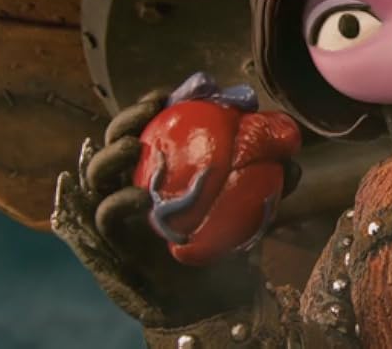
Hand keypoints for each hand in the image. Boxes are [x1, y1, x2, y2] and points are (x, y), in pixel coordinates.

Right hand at [52, 77, 301, 326]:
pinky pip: (106, 216)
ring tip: (132, 143)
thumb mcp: (251, 206)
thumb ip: (268, 182)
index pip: (147, 127)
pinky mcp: (112, 241)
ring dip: (110, 153)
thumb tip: (294, 159)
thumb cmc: (226, 244)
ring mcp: (119, 211)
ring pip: (97, 173)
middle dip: (126, 119)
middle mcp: (133, 183)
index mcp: (160, 167)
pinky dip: (117, 202)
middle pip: (115, 140)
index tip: (168, 93)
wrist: (213, 297)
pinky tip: (136, 196)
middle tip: (149, 108)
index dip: (151, 106)